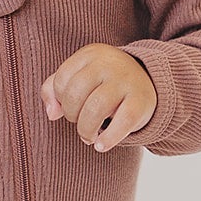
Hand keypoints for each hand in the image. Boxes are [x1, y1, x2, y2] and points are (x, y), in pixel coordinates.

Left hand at [41, 44, 155, 152]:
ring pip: (95, 109)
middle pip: (75, 95)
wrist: (148, 80)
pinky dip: (108, 138)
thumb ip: (54, 90)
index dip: (60, 100)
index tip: (72, 107)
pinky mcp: (141, 101)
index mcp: (90, 54)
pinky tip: (102, 146)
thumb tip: (52, 114)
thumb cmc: (104, 83)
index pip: (62, 79)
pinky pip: (122, 122)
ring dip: (86, 129)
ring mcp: (126, 81)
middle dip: (72, 115)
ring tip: (89, 136)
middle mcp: (108, 63)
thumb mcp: (79, 77)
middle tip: (81, 123)